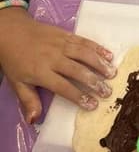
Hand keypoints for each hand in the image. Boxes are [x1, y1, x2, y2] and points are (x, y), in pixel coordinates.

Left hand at [0, 8, 115, 123]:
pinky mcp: (66, 34)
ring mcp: (61, 44)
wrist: (12, 32)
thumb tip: (34, 120)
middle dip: (94, 82)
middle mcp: (54, 58)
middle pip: (78, 71)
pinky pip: (84, 41)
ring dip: (100, 64)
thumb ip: (28, 100)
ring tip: (112, 74)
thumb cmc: (15, 60)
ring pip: (84, 54)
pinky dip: (97, 48)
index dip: (79, 96)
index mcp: (41, 72)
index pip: (63, 86)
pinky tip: (108, 54)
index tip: (92, 105)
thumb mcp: (17, 83)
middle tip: (108, 91)